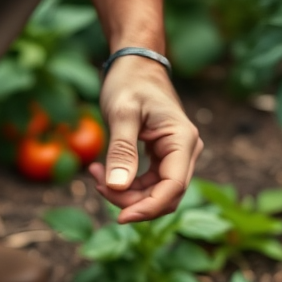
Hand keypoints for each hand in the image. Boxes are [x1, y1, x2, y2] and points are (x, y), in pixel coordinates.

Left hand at [89, 56, 202, 222]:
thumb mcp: (122, 113)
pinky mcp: (164, 158)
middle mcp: (186, 151)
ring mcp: (176, 156)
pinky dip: (126, 184)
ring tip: (95, 174)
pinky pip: (148, 184)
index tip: (120, 217)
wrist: (135, 64)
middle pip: (165, 196)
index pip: (173, 188)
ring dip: (126, 194)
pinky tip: (102, 172)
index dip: (148, 208)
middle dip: (131, 201)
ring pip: (155, 193)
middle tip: (97, 185)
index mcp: (182, 140)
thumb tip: (117, 187)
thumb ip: (121, 150)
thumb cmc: (130, 82)